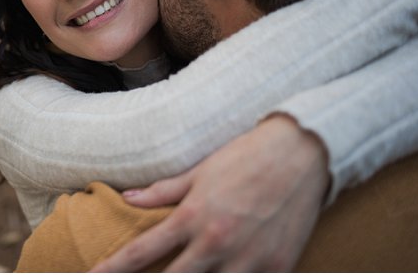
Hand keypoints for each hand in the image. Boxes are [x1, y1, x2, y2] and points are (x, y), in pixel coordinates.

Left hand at [89, 114, 329, 271]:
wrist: (302, 153)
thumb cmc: (246, 157)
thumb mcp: (200, 171)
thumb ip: (163, 191)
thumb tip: (127, 198)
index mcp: (192, 216)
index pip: (142, 251)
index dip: (114, 268)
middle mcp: (216, 241)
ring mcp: (249, 260)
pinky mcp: (279, 268)